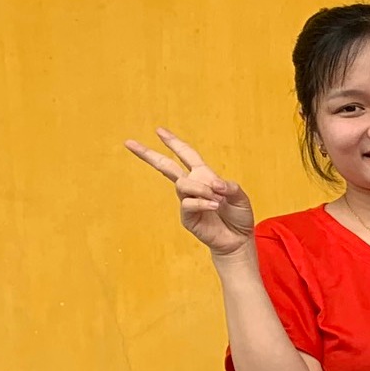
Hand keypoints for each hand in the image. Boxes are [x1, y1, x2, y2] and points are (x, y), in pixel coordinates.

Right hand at [124, 129, 255, 257]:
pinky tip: (214, 206)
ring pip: (183, 184)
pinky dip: (202, 202)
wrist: (238, 240)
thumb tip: (214, 183)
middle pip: (166, 166)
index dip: (174, 143)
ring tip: (217, 198)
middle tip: (129, 143)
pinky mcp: (187, 217)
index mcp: (204, 176)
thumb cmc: (239, 216)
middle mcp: (192, 186)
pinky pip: (189, 203)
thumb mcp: (240, 197)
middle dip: (148, 154)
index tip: (159, 130)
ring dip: (200, 188)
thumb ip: (229, 187)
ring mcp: (187, 201)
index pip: (186, 155)